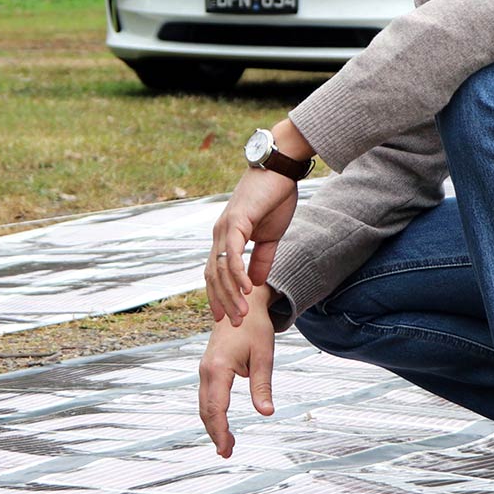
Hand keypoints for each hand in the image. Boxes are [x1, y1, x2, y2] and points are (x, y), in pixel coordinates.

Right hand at [198, 286, 275, 457]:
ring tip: (226, 445)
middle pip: (206, 410)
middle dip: (215, 433)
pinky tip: (222, 423)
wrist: (244, 304)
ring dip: (213, 425)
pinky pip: (207, 396)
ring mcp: (205, 369)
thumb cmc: (255, 328)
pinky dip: (212, 413)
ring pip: (204, 404)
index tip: (227, 449)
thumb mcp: (263, 356)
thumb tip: (267, 412)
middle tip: (227, 453)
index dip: (221, 431)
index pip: (216, 408)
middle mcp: (206, 370)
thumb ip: (262, 385)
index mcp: (218, 368)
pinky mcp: (208, 368)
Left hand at [206, 167, 297, 326]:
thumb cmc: (275, 197)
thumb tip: (254, 283)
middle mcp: (220, 233)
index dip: (218, 295)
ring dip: (231, 293)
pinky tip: (245, 289)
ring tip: (242, 314)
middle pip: (214, 275)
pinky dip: (237, 272)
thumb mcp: (270, 237)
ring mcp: (225, 226)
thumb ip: (261, 259)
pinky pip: (233, 252)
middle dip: (223, 301)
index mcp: (226, 237)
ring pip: (222, 268)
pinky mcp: (236, 220)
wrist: (280, 168)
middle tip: (234, 324)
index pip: (216, 272)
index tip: (225, 317)